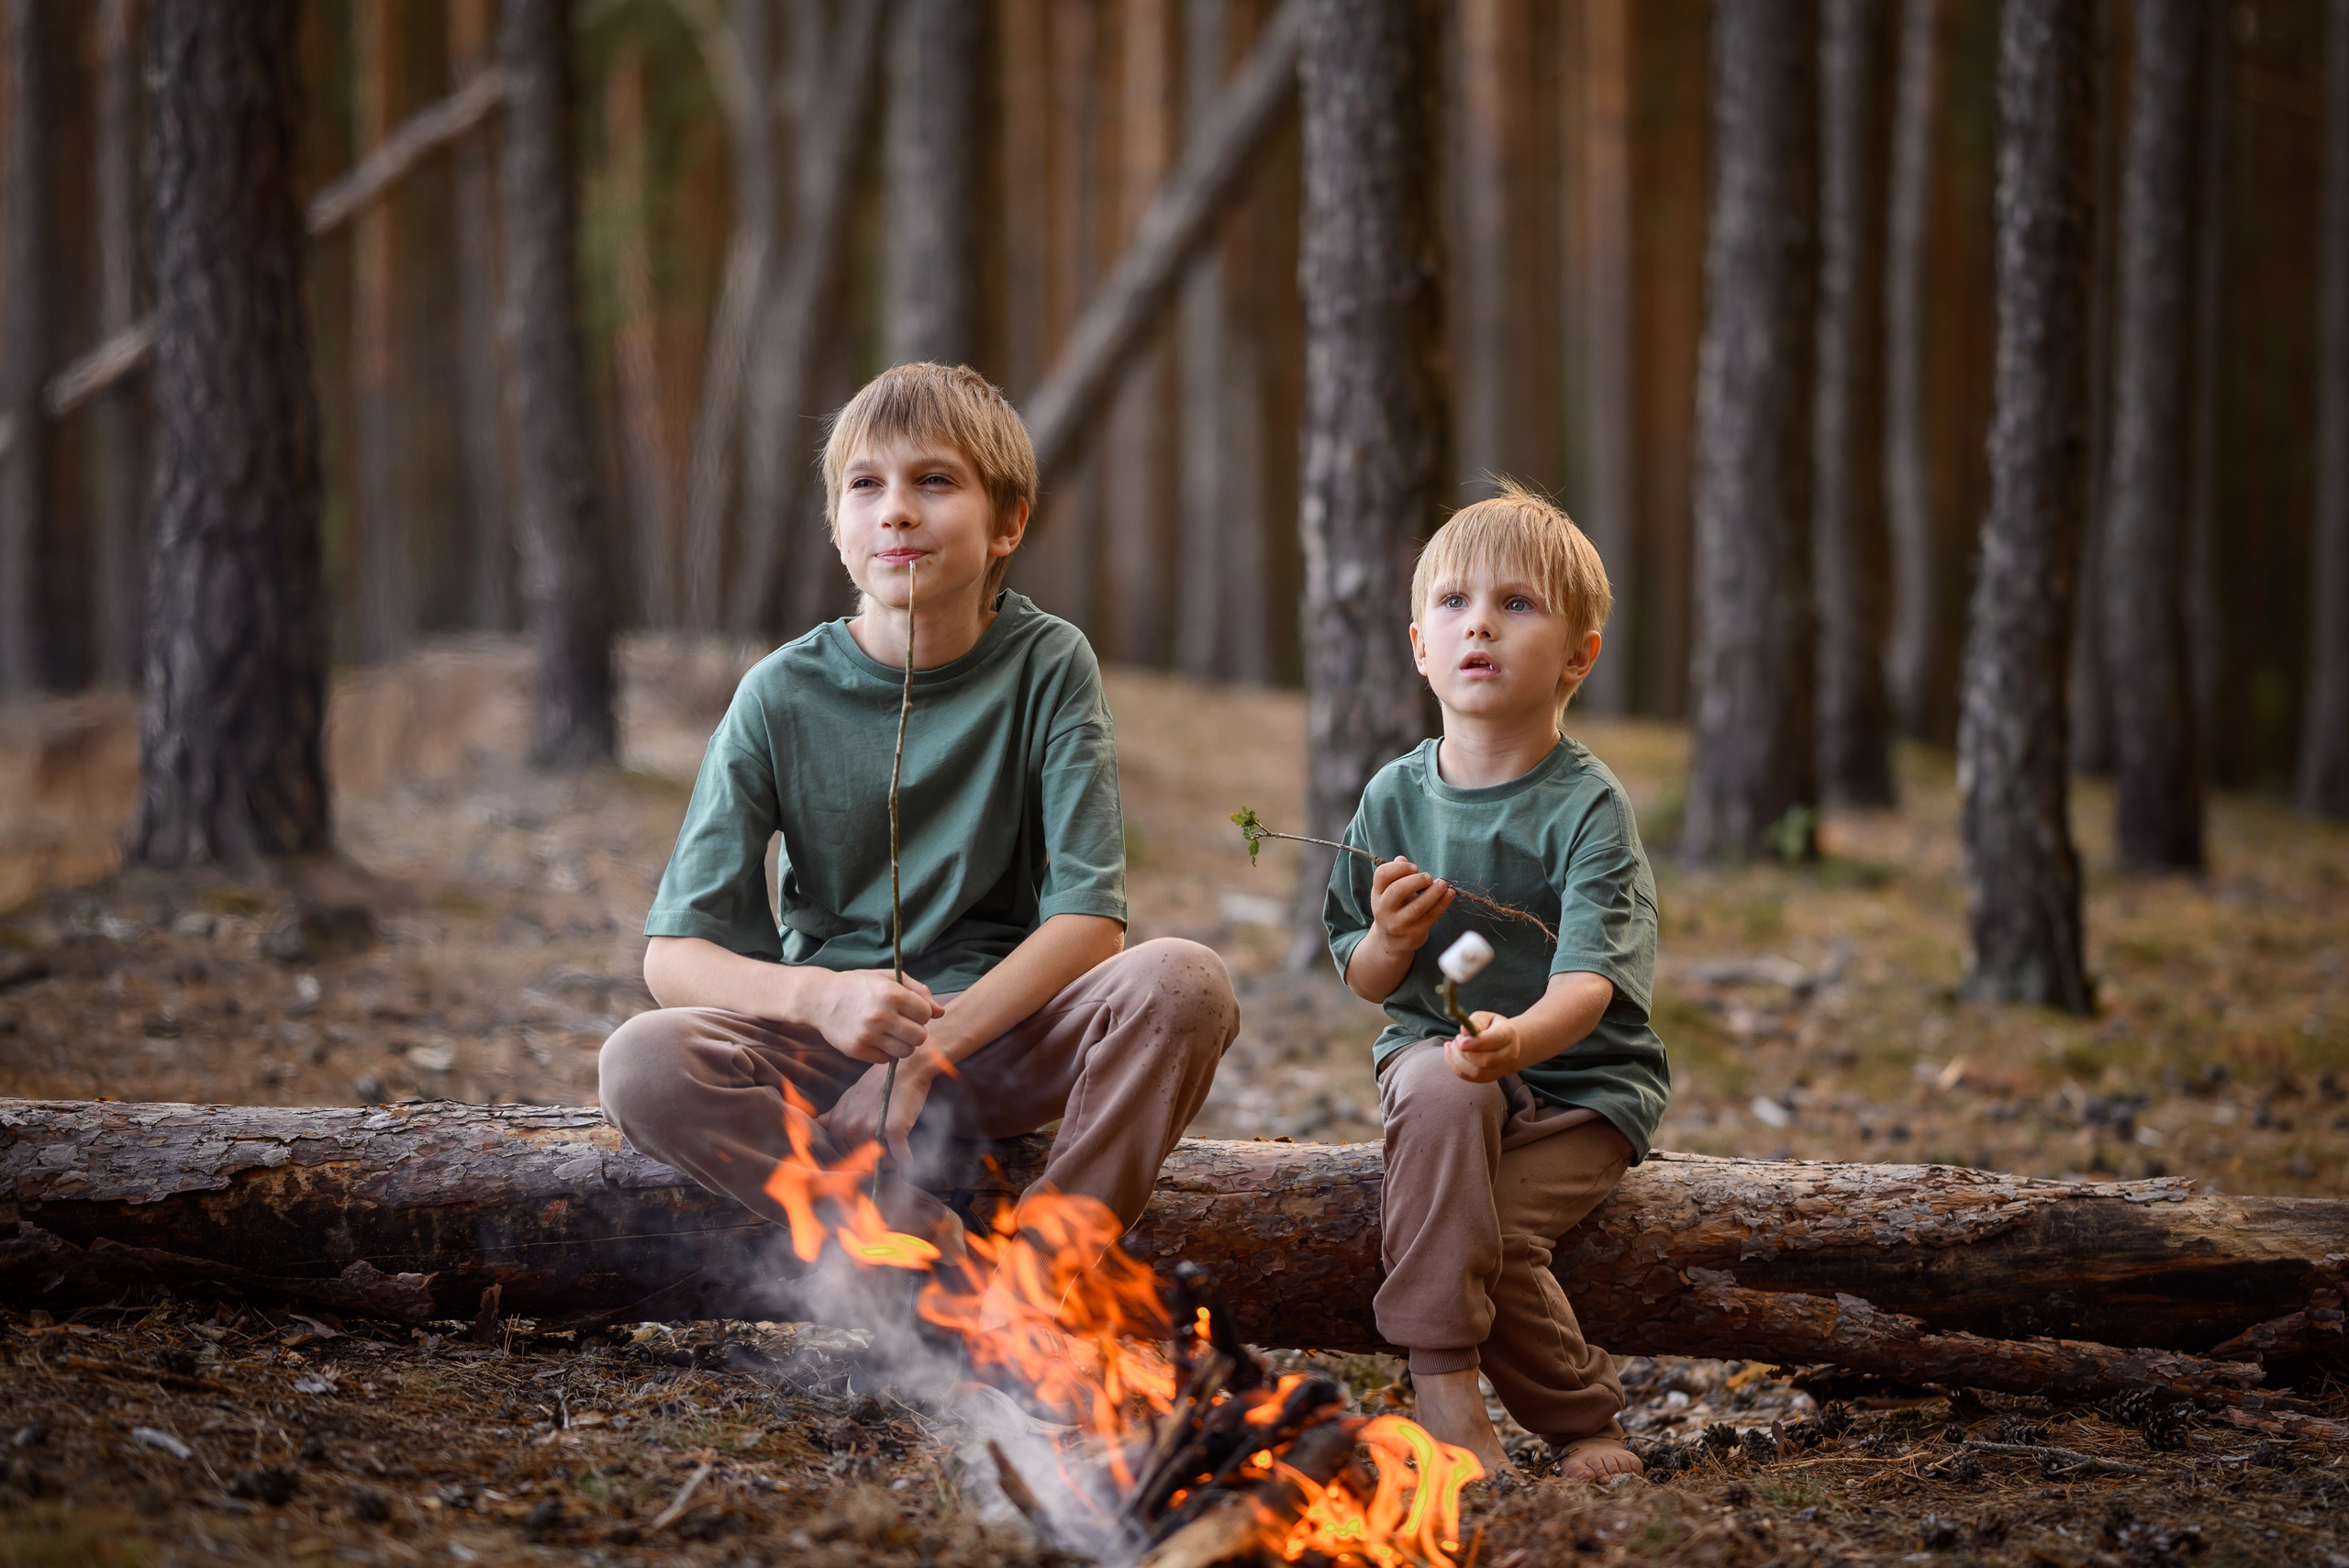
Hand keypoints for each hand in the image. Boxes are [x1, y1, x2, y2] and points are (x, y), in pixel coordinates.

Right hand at [805, 969, 942, 1064]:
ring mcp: (867, 1035)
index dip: (921, 1013)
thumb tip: (940, 1013)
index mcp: (891, 994)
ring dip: (902, 1044)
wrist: (820, 998)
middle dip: (914, 1031)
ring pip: (905, 1052)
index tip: (909, 1010)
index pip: (926, 1015)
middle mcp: (880, 1015)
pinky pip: (885, 1060)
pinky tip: (875, 1039)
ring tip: (891, 1033)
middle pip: (920, 1037)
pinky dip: (884, 1052)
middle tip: (902, 1024)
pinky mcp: (856, 1050)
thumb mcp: (888, 978)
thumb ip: (918, 991)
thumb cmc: (858, 985)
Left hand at [820, 1054, 938, 1164]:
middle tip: (889, 1147)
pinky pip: (901, 1157)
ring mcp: (870, 1128)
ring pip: (883, 1162)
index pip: (846, 1157)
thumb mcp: (849, 1098)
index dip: (861, 1156)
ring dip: (893, 1160)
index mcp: (837, 1123)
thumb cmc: (880, 1084)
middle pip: (864, 1162)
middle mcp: (849, 1127)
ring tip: (898, 1146)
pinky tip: (907, 1153)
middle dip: (877, 1159)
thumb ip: (834, 1116)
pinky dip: (906, 1158)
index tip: (872, 1149)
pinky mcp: (893, 1129)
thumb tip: (818, 1125)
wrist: (905, 1068)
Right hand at [1369, 856, 1454, 957]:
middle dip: (1416, 880)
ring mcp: (1398, 923)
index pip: (1382, 875)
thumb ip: (1395, 875)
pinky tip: (1450, 894)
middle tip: (1428, 877)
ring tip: (1442, 884)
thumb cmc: (1394, 908)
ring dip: (1433, 893)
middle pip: (1397, 890)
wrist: (1391, 942)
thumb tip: (1402, 859)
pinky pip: (1431, 916)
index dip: (1399, 868)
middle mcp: (1383, 909)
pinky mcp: (1414, 933)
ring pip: (1417, 906)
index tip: (1414, 867)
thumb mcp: (1388, 892)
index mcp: (1377, 894)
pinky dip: (1442, 903)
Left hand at [1446, 1013, 1520, 1083]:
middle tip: (1456, 1039)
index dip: (1477, 1043)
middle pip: (1486, 1060)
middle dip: (1465, 1052)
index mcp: (1508, 1034)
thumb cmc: (1491, 1027)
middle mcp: (1509, 1054)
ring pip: (1476, 1073)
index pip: (1495, 1040)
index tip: (1461, 1042)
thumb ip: (1476, 1022)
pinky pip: (1469, 1077)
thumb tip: (1465, 1032)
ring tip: (1454, 1045)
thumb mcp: (1484, 1017)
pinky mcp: (1489, 1078)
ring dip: (1458, 1060)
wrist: (1503, 1044)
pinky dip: (1455, 1066)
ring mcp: (1501, 1069)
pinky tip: (1451, 1053)